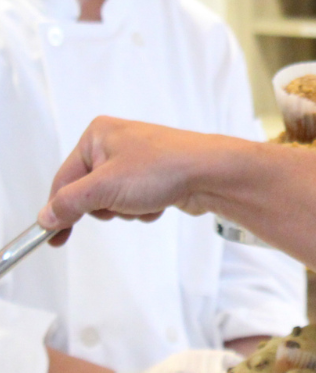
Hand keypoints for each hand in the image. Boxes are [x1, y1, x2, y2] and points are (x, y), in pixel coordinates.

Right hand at [39, 116, 241, 244]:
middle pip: (88, 192)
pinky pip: (135, 201)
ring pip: (113, 201)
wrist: (212, 173)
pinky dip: (144, 208)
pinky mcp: (155, 175)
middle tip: (120, 203)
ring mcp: (138, 158)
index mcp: (97, 135)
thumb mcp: (104, 188)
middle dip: (105, 206)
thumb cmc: (162, 169)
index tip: (52, 237)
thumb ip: (69, 203)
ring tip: (145, 199)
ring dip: (126, 209)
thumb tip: (46, 216)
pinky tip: (160, 201)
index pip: (63, 178)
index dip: (58, 209)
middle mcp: (116, 141)